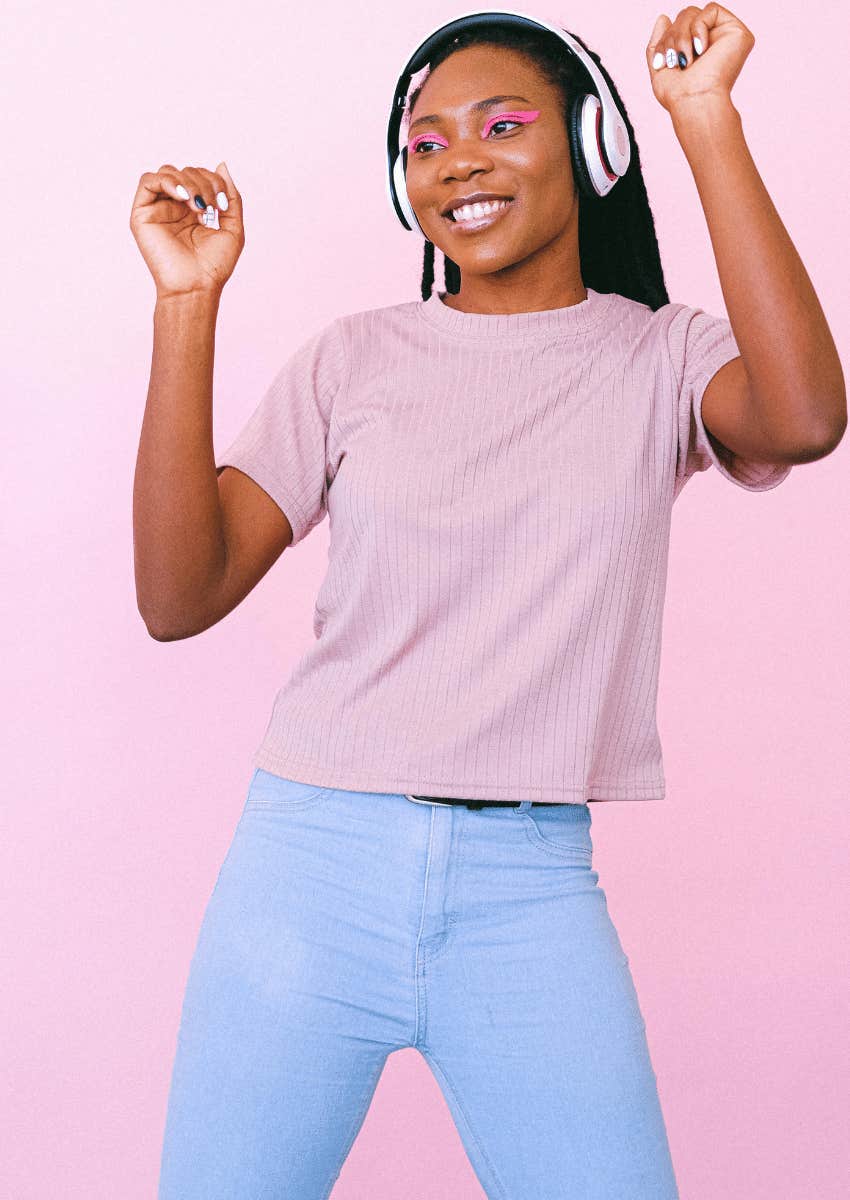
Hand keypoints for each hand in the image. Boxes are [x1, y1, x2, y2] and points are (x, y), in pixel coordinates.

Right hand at [129, 161, 244, 300]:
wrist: (196, 286)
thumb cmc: (213, 266)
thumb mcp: (233, 227)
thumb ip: (231, 196)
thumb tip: (222, 164)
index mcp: (193, 210)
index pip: (201, 176)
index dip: (214, 182)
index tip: (223, 205)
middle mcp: (174, 207)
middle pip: (186, 171)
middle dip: (203, 182)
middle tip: (210, 206)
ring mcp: (158, 209)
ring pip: (168, 172)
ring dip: (188, 182)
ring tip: (198, 204)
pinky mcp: (142, 214)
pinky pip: (148, 181)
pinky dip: (167, 181)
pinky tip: (182, 197)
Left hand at [645, 5, 754, 115]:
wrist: (693, 101)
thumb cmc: (678, 94)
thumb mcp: (659, 65)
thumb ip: (659, 41)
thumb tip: (663, 17)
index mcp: (695, 50)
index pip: (677, 27)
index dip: (665, 39)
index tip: (662, 62)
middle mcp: (711, 42)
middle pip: (684, 17)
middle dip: (672, 37)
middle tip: (674, 60)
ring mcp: (725, 36)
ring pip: (694, 13)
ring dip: (682, 36)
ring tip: (686, 59)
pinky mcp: (737, 32)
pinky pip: (711, 9)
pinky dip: (698, 28)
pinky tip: (700, 49)